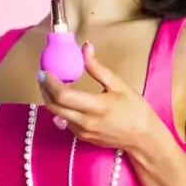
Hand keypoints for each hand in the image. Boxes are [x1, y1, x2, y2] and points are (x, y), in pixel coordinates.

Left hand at [39, 43, 154, 149]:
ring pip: (57, 114)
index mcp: (96, 107)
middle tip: (42, 75)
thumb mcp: (119, 85)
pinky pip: (65, 121)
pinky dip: (61, 108)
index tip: (45, 70)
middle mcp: (85, 122)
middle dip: (44, 89)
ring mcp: (82, 132)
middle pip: (54, 106)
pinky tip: (65, 99)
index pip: (63, 95)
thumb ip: (97, 68)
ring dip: (51, 99)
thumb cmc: (134, 109)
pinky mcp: (81, 138)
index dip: (50, 82)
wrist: (142, 137)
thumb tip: (85, 47)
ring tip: (51, 84)